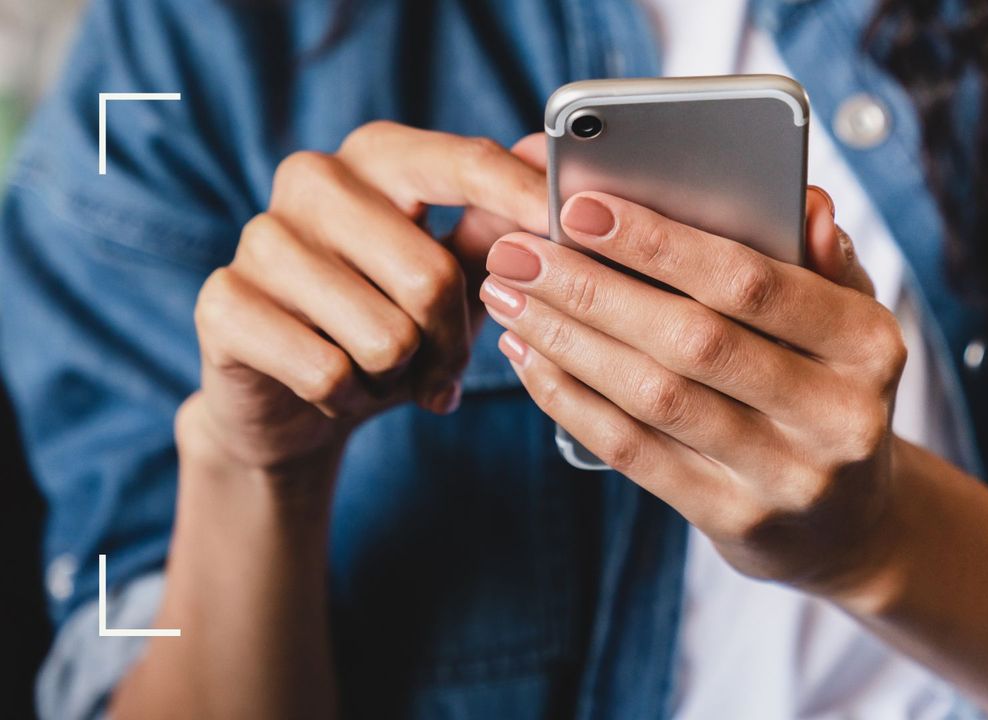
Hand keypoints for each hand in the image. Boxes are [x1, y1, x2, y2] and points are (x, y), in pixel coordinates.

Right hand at [184, 123, 547, 471]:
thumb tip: (540, 157)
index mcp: (377, 157)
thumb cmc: (386, 323)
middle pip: (432, 276)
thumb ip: (494, 225)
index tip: (570, 227)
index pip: (464, 163)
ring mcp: (260, 237)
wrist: (291, 400)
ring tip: (380, 371)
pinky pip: (328, 373)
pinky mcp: (223, 303)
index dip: (523, 199)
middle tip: (439, 366)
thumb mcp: (452, 277)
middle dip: (451, 343)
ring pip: (384, 335)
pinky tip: (335, 389)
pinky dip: (349, 399)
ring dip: (399, 377)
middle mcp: (313, 179)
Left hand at [480, 186, 906, 595]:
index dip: (660, 243)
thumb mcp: (848, 321)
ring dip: (568, 340)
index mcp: (869, 344)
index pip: (753, 282)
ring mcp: (786, 477)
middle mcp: (837, 415)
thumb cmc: (829, 389)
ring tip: (508, 297)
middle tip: (517, 251)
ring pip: (655, 398)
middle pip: (692, 340)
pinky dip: (572, 401)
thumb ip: (820, 260)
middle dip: (592, 289)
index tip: (580, 208)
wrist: (850, 523)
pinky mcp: (735, 520)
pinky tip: (531, 359)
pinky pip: (635, 453)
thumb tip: (804, 201)